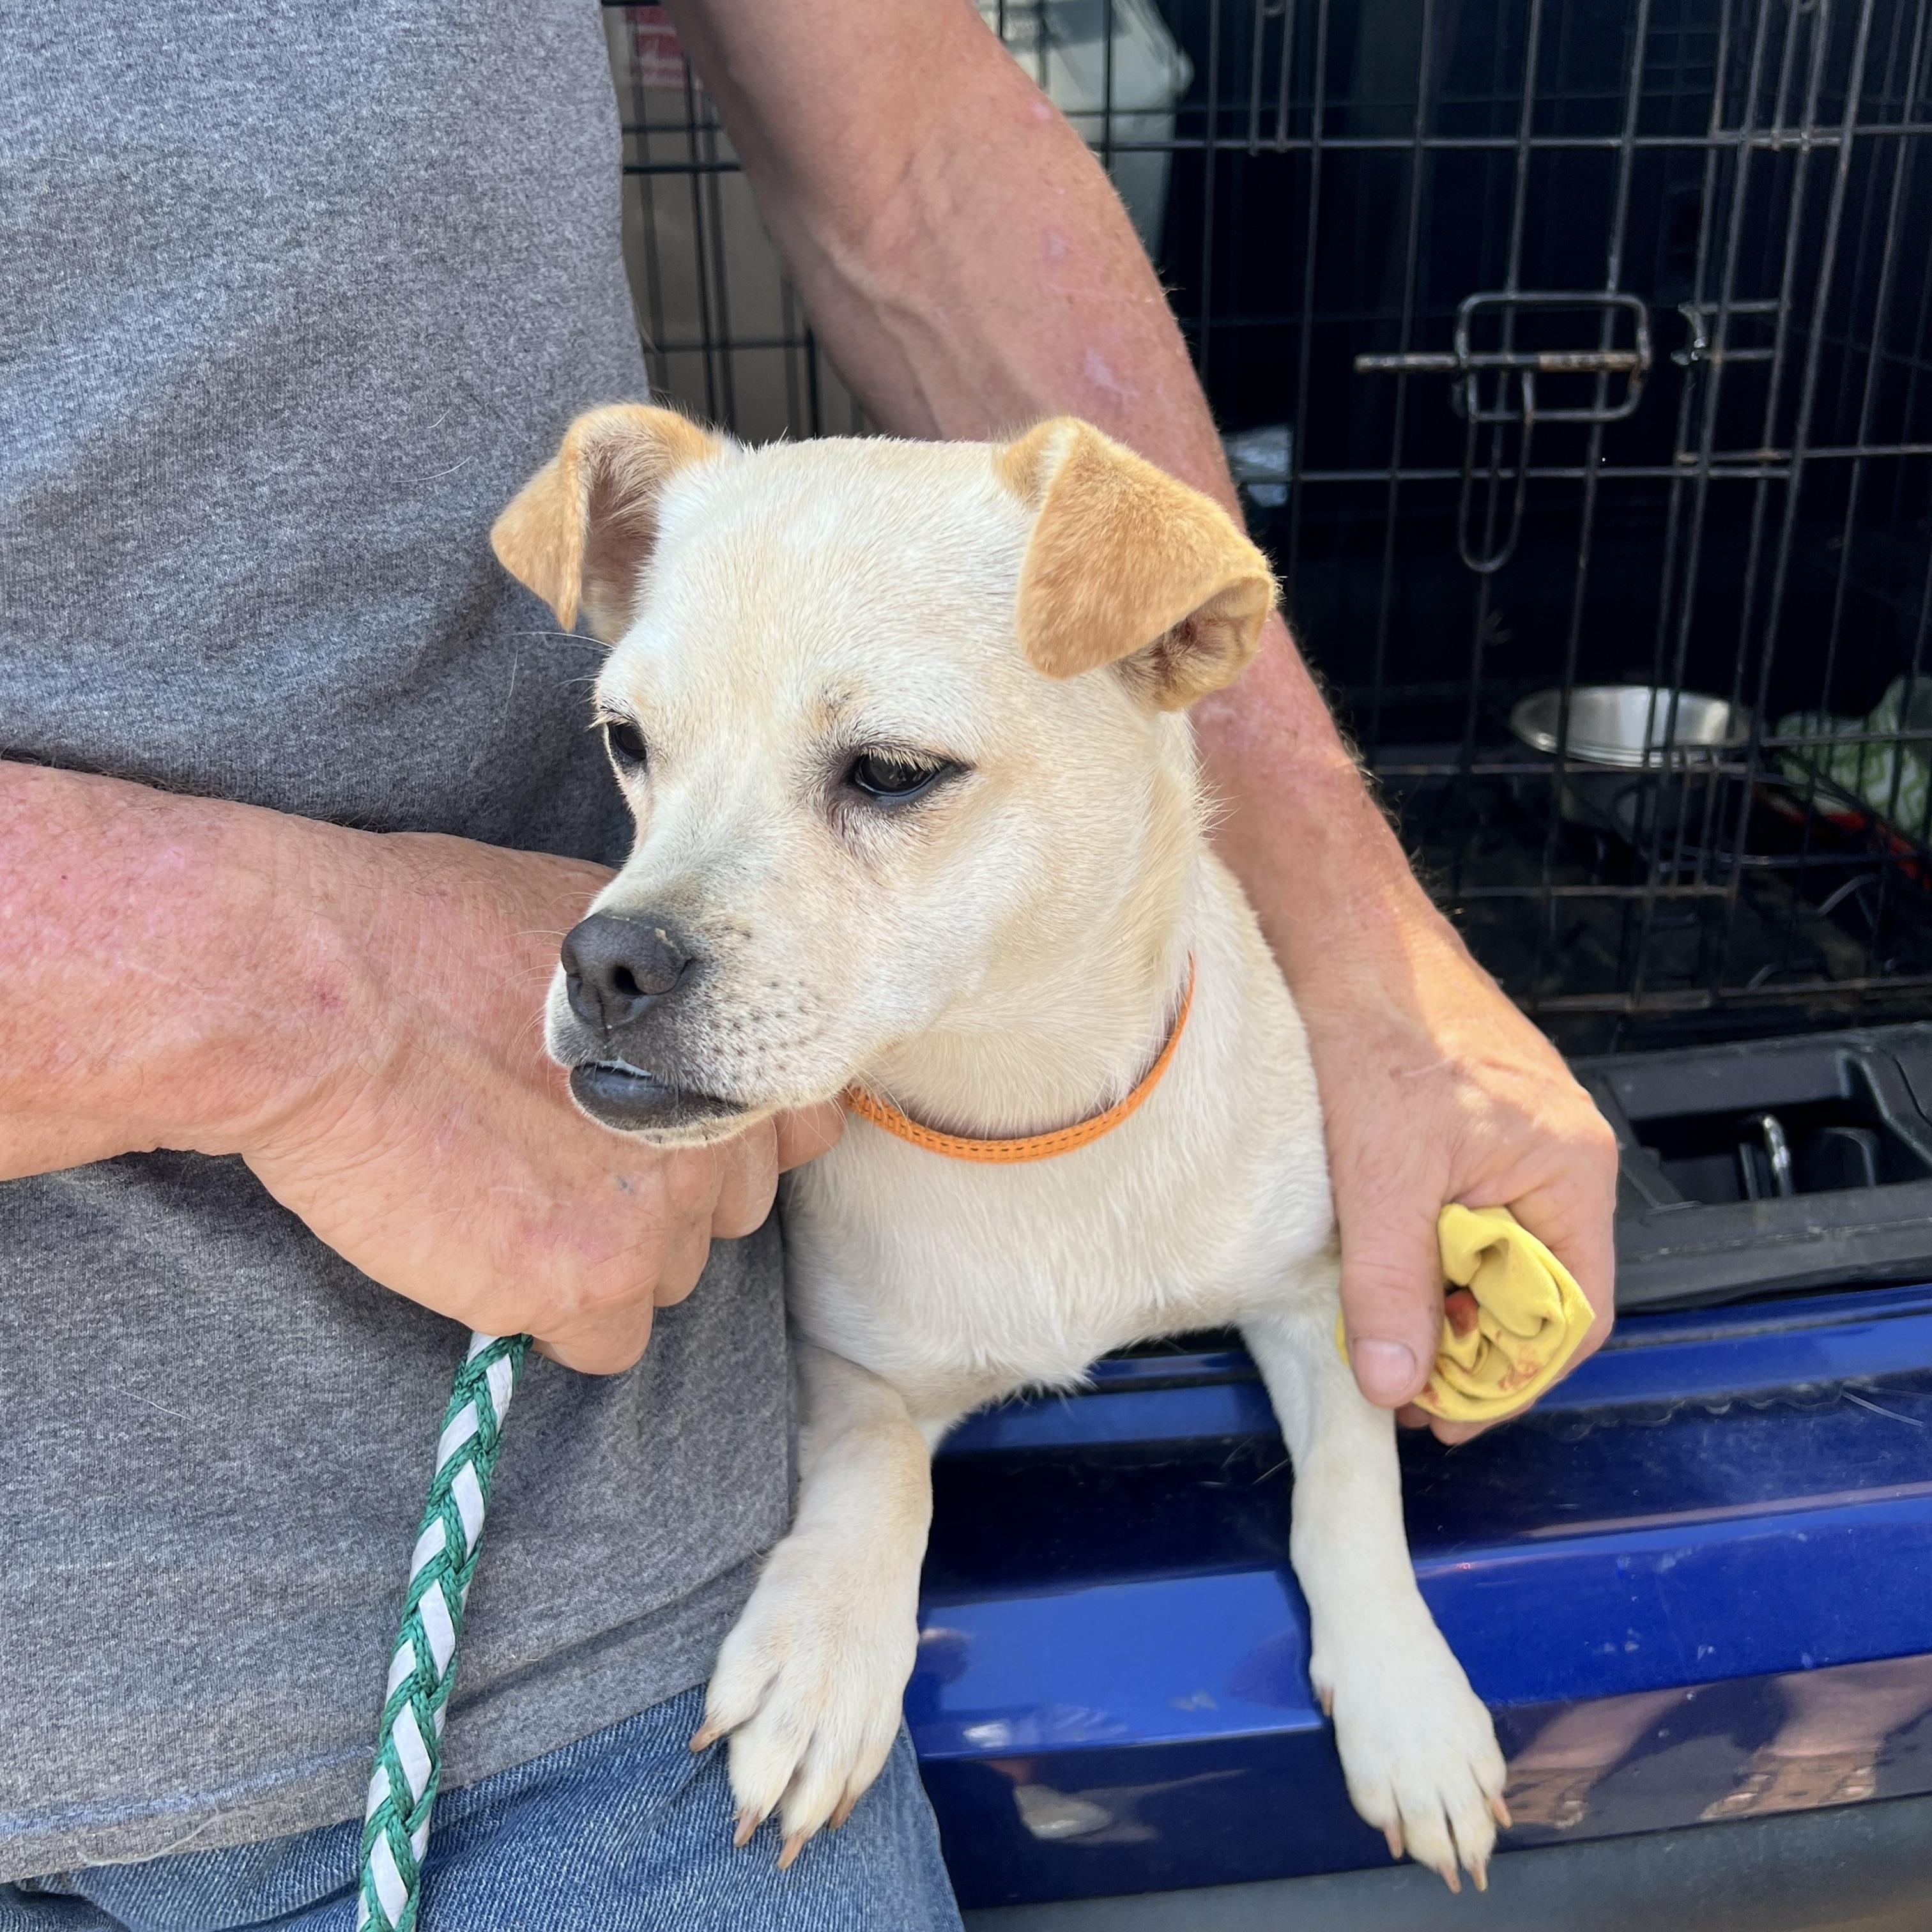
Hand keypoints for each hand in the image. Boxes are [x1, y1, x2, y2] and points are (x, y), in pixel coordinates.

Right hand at [227, 829, 841, 1372]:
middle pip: (729, 1211)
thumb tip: (681, 1021)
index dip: (724, 1133)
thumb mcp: (592, 931)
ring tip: (512, 1196)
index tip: (666, 1126)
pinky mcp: (578, 1286)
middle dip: (661, 1194)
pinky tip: (493, 1258)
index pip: (795, 1129)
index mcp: (724, 1047)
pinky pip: (606, 1342)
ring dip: (607, 1257)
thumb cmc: (428, 929)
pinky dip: (554, 1316)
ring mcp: (653, 1217)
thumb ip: (660, 997)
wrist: (317, 992)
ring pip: (670, 1278)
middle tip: (565, 1157)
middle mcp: (714, 1135)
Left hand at [1293, 887, 1617, 1443]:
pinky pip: (1457, 1211)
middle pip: (1530, 1291)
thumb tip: (1395, 1383)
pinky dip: (1418, 1250)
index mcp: (1568, 1171)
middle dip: (1467, 1345)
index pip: (1571, 1315)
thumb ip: (1390, 1284)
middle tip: (1395, 1383)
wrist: (1338, 931)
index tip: (1445, 1418)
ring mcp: (1511, 1139)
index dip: (1510, 1380)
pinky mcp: (1463, 1125)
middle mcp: (1556, 1157)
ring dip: (1436, 1298)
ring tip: (1373, 1331)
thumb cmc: (1377, 1025)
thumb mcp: (1380, 1174)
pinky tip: (1368, 1264)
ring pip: (1487, 1253)